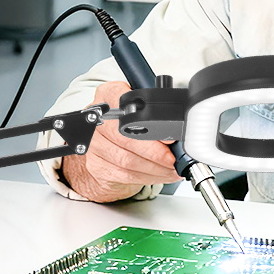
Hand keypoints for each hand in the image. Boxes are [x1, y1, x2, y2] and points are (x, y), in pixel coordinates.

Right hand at [61, 81, 182, 202]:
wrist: (102, 146)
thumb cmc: (125, 124)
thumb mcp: (138, 106)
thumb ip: (154, 109)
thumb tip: (179, 125)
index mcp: (108, 96)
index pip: (126, 105)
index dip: (148, 123)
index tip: (167, 136)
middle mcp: (97, 119)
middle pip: (127, 138)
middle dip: (156, 153)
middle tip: (173, 158)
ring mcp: (94, 144)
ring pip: (127, 161)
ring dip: (156, 169)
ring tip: (171, 169)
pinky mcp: (97, 166)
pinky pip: (125, 175)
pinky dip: (148, 177)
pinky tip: (161, 175)